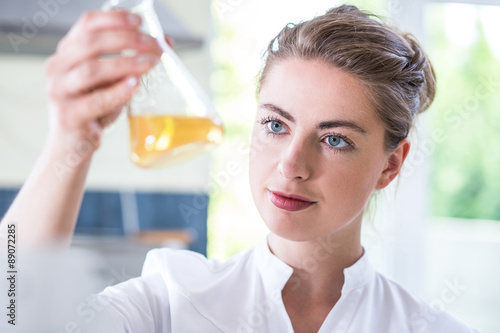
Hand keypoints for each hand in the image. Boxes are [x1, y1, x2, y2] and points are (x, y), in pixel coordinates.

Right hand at [44, 10, 161, 160]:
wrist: (74, 144)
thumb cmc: (95, 108)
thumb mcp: (113, 81)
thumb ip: (132, 61)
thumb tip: (165, 43)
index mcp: (68, 52)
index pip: (87, 24)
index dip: (114, 19)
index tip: (139, 21)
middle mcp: (57, 67)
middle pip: (90, 43)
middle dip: (126, 40)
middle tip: (153, 45)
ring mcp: (59, 91)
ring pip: (91, 70)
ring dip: (124, 64)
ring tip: (150, 63)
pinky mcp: (68, 116)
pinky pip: (94, 101)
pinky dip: (117, 91)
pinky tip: (135, 85)